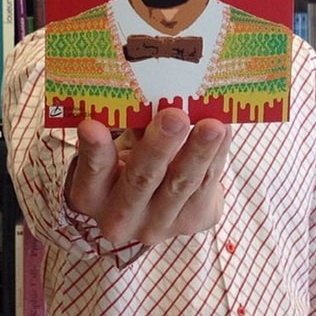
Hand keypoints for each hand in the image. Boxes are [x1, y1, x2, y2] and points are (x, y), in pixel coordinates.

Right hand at [67, 108, 231, 245]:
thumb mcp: (124, 142)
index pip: (92, 171)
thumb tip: (155, 90)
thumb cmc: (133, 157)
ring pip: (182, 185)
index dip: (94, 150)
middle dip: (160, 146)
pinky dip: (217, 155)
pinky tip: (224, 131)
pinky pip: (208, 186)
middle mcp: (120, 218)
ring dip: (199, 151)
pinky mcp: (193, 222)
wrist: (157, 199)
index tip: (91, 125)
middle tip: (175, 116)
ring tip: (213, 125)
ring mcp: (158, 225)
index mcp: (92, 195)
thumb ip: (134, 124)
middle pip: (141, 179)